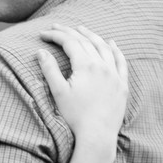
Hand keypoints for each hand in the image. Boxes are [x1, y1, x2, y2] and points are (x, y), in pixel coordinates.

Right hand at [38, 25, 128, 145]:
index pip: (69, 42)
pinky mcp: (122, 84)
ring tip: (81, 29)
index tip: (43, 34)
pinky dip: (115, 49)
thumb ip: (49, 69)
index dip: (55, 35)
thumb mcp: (58, 92)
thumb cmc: (75, 116)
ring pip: (104, 47)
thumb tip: (40, 51)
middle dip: (69, 32)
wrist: (97, 135)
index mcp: (85, 66)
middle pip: (85, 41)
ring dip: (91, 36)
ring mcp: (114, 74)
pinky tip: (111, 43)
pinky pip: (120, 61)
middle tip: (57, 27)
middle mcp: (102, 65)